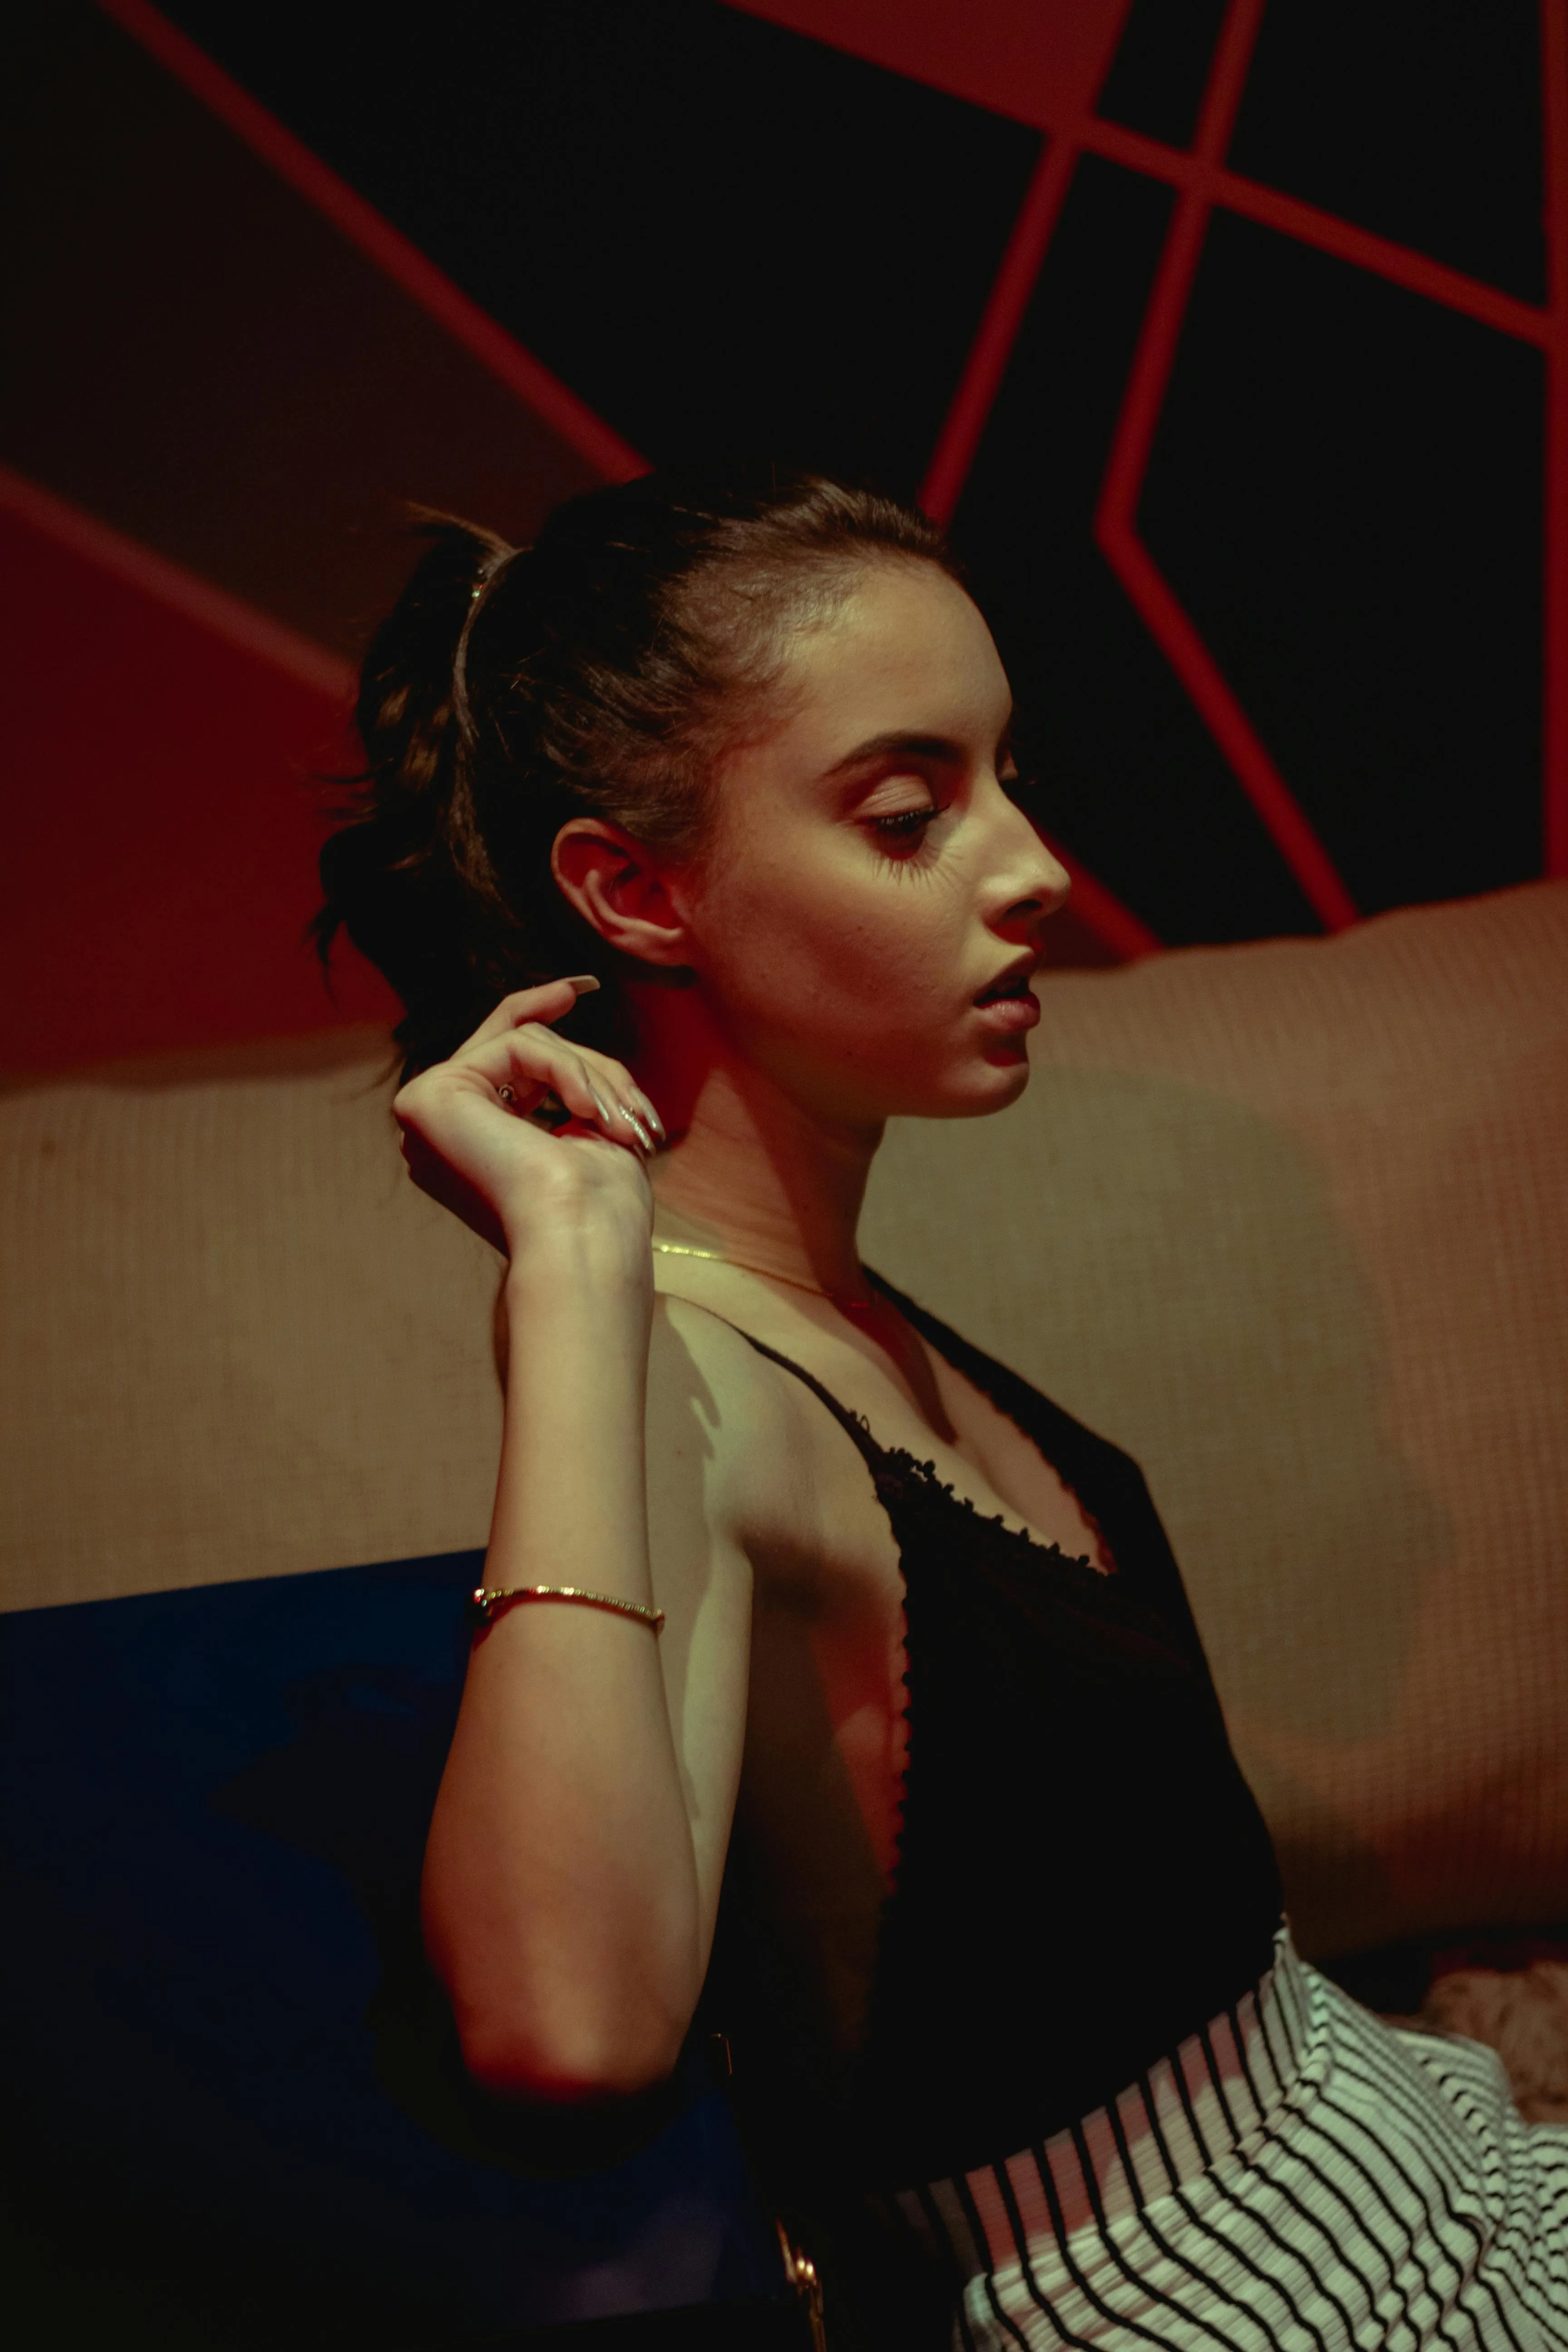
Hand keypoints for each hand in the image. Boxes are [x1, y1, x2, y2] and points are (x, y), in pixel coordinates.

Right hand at [391, 978, 664, 1257]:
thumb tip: (566, 1044)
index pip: (498, 1059)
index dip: (532, 1013)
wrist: (582, 1237)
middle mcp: (440, 1130)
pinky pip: (516, 1046)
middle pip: (512, 1044)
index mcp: (473, 1144)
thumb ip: (566, 1086)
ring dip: (588, 1074)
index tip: (579, 988)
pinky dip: (567, 1072)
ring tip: (617, 1122)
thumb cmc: (597, 1205)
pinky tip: (589, 1112)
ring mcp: (427, 1112)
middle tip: (591, 1009)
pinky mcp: (429, 1098)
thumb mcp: (590, 1128)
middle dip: (567, 1038)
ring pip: (522, 1042)